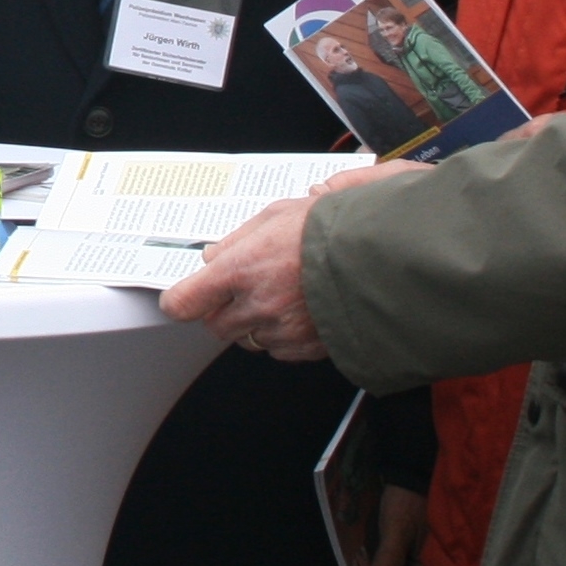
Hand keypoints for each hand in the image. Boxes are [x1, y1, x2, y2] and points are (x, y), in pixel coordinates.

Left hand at [160, 162, 425, 359]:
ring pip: (248, 339)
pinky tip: (301, 311)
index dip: (180, 301)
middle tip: (241, 289)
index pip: (185, 301)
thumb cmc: (336, 229)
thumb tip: (214, 256)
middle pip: (215, 324)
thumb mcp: (279, 215)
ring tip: (279, 296)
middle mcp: (257, 305)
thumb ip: (240, 239)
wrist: (385, 258)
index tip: (181, 298)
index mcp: (241, 269)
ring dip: (253, 323)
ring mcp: (283, 330)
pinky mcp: (308, 349)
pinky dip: (283, 336)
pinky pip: (280, 350)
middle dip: (222, 309)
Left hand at [367, 485, 433, 565]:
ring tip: (369, 554)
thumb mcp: (396, 526)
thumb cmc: (409, 500)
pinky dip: (392, 557)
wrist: (418, 472)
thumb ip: (390, 556)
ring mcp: (429, 558)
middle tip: (364, 565)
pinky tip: (379, 545)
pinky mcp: (423, 547)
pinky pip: (405, 561)